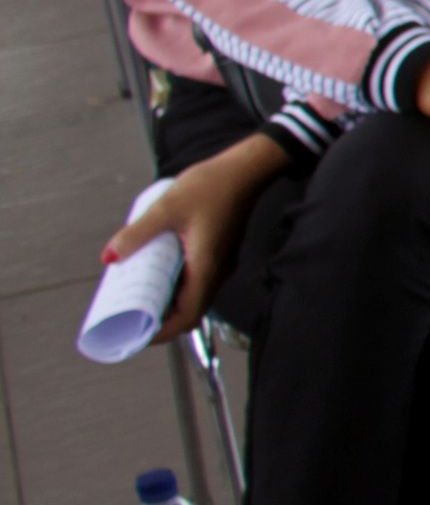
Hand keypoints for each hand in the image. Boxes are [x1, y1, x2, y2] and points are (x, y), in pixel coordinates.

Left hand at [103, 136, 285, 341]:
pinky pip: (198, 280)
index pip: (187, 316)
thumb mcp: (165, 208)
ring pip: (194, 296)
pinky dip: (177, 286)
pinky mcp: (220, 253)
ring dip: (168, 302)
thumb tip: (109, 257)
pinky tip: (158, 271)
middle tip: (131, 317)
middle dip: (160, 319)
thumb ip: (136, 234)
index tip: (138, 335)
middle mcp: (217, 271)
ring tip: (139, 295)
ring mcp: (221, 263)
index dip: (162, 331)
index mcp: (206, 266)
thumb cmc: (212, 185)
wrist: (246, 168)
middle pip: (189, 310)